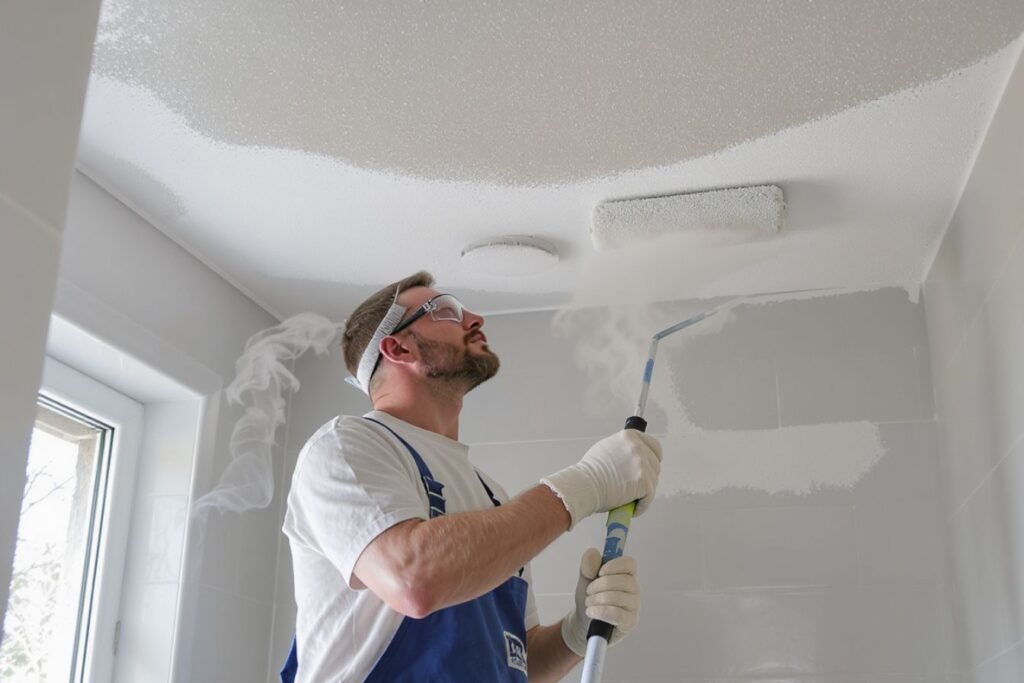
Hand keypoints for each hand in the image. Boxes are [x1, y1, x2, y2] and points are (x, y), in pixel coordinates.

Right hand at [541, 430, 661, 527]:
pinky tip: (632, 508)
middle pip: (655, 464)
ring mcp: (643, 465)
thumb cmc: (589, 472)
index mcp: (629, 436)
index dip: (653, 457)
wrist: (583, 486)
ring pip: (653, 481)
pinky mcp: (645, 482)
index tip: (651, 466)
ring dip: (643, 491)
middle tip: (635, 486)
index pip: (653, 445)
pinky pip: (649, 496)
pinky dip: (642, 505)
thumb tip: (630, 457)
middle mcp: (638, 447)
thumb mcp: (606, 448)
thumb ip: (622, 449)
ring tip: (628, 498)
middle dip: (647, 477)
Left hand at [561, 548, 640, 655]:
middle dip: (600, 585)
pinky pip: (617, 614)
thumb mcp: (585, 580)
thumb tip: (593, 553)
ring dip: (597, 599)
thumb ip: (588, 566)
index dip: (615, 566)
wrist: (584, 622)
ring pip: (618, 597)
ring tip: (589, 603)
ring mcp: (633, 606)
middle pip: (623, 580)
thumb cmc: (590, 599)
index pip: (630, 564)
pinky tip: (592, 612)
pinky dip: (601, 611)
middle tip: (589, 592)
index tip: (600, 572)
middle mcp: (633, 590)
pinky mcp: (630, 622)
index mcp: (626, 575)